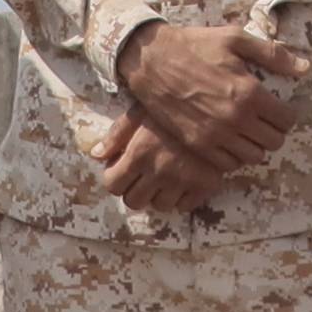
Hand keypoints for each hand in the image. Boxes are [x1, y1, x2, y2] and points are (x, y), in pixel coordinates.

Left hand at [96, 118, 236, 216]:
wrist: (216, 106)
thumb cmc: (173, 105)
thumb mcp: (140, 111)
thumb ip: (116, 134)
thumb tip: (95, 154)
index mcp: (139, 154)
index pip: (113, 185)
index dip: (115, 179)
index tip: (121, 170)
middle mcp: (158, 171)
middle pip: (134, 201)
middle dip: (134, 190)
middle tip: (141, 176)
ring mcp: (182, 181)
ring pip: (160, 206)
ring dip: (158, 195)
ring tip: (163, 177)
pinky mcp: (205, 185)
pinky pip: (185, 206)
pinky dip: (181, 197)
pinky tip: (182, 181)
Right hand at [113, 18, 307, 176]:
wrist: (152, 60)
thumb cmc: (196, 45)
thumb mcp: (236, 39)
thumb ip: (273, 55)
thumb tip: (304, 69)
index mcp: (249, 92)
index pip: (286, 120)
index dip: (287, 114)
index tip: (279, 108)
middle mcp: (235, 119)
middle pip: (274, 142)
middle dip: (274, 131)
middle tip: (265, 120)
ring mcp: (215, 135)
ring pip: (253, 157)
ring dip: (255, 145)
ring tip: (248, 130)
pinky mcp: (196, 144)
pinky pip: (228, 163)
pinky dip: (234, 155)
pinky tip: (229, 139)